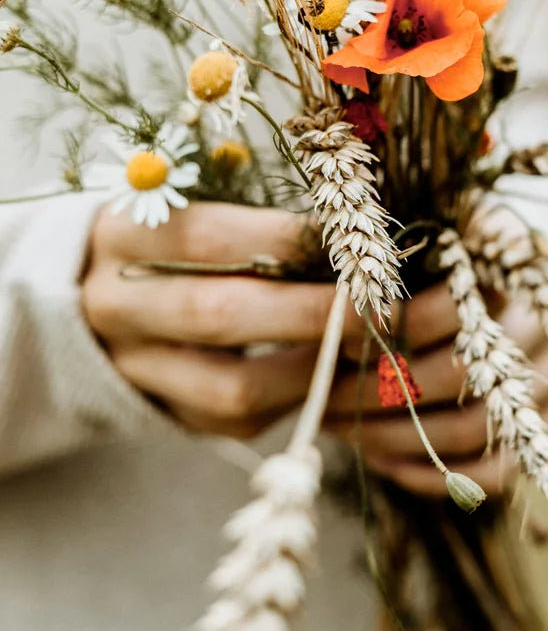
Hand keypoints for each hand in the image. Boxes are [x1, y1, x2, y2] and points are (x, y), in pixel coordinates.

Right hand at [82, 202, 359, 436]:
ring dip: (311, 370)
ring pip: (229, 388)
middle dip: (313, 313)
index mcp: (125, 233)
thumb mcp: (186, 208)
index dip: (291, 241)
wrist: (82, 295)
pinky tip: (326, 375)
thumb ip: (251, 224)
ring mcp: (134, 367)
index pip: (211, 237)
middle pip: (220, 315)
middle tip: (381, 307)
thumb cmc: (163, 238)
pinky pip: (233, 422)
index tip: (358, 242)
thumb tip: (353, 234)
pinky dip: (290, 401)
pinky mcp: (159, 413)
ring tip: (363, 349)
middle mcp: (117, 303)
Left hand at [325, 282, 547, 498]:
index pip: (446, 308)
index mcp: (506, 263)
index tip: (339, 346)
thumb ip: (380, 272)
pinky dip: (433, 474)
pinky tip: (383, 461)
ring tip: (343, 430)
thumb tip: (333, 313)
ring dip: (395, 439)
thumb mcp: (407, 250)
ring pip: (471, 428)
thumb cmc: (432, 265)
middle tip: (326, 398)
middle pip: (454, 374)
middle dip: (378, 395)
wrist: (510, 289)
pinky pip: (494, 469)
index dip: (391, 332)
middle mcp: (540, 317)